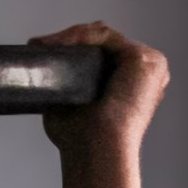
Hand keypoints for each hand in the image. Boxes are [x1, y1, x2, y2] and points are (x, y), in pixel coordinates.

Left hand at [31, 20, 167, 156]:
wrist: (96, 150)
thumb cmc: (82, 141)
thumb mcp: (73, 105)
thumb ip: (69, 84)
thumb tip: (44, 65)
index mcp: (134, 86)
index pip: (105, 54)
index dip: (75, 48)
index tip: (43, 50)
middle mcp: (146, 74)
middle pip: (104, 43)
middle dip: (70, 40)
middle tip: (38, 45)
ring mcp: (149, 63)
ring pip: (102, 37)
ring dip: (69, 37)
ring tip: (42, 45)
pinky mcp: (143, 57)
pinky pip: (104, 36)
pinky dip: (78, 37)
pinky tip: (56, 43)